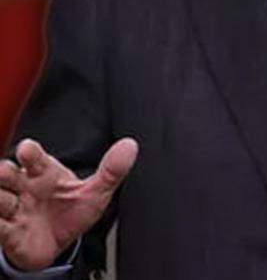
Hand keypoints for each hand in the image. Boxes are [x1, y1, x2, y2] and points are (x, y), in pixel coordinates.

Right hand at [0, 138, 137, 270]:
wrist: (59, 244)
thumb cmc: (71, 211)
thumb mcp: (95, 193)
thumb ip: (111, 171)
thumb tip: (130, 145)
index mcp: (44, 173)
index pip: (32, 155)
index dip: (29, 151)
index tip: (27, 151)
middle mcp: (24, 187)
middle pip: (4, 172)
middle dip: (4, 172)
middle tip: (13, 177)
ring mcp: (13, 208)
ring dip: (0, 198)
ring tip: (11, 204)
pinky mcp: (6, 232)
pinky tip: (5, 221)